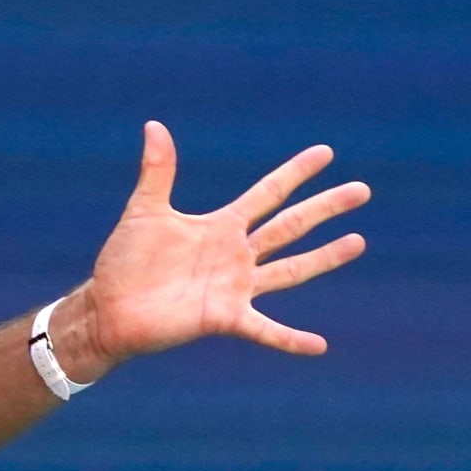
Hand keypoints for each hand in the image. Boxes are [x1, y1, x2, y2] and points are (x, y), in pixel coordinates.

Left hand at [72, 121, 369, 378]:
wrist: (108, 306)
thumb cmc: (125, 261)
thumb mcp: (145, 210)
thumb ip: (158, 171)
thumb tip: (154, 124)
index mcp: (220, 226)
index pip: (267, 193)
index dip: (295, 173)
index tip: (325, 153)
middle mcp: (235, 255)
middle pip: (290, 226)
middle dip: (324, 207)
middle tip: (362, 189)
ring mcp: (234, 287)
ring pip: (290, 269)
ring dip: (324, 258)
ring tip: (357, 242)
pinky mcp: (224, 318)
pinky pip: (264, 330)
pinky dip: (290, 339)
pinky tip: (319, 345)